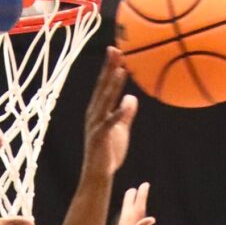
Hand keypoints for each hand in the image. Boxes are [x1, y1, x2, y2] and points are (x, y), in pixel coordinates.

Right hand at [82, 48, 137, 180]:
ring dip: (113, 85)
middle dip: (108, 68)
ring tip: (121, 69)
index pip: (104, 85)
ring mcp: (96, 125)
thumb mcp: (121, 130)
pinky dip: (118, 113)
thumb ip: (126, 113)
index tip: (116, 50)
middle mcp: (94, 114)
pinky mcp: (100, 137)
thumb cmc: (109, 153)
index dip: (109, 67)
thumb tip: (132, 97)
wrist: (99, 174)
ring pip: (105, 101)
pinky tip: (126, 103)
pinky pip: (110, 123)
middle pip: (102, 87)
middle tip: (115, 49)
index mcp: (97, 110)